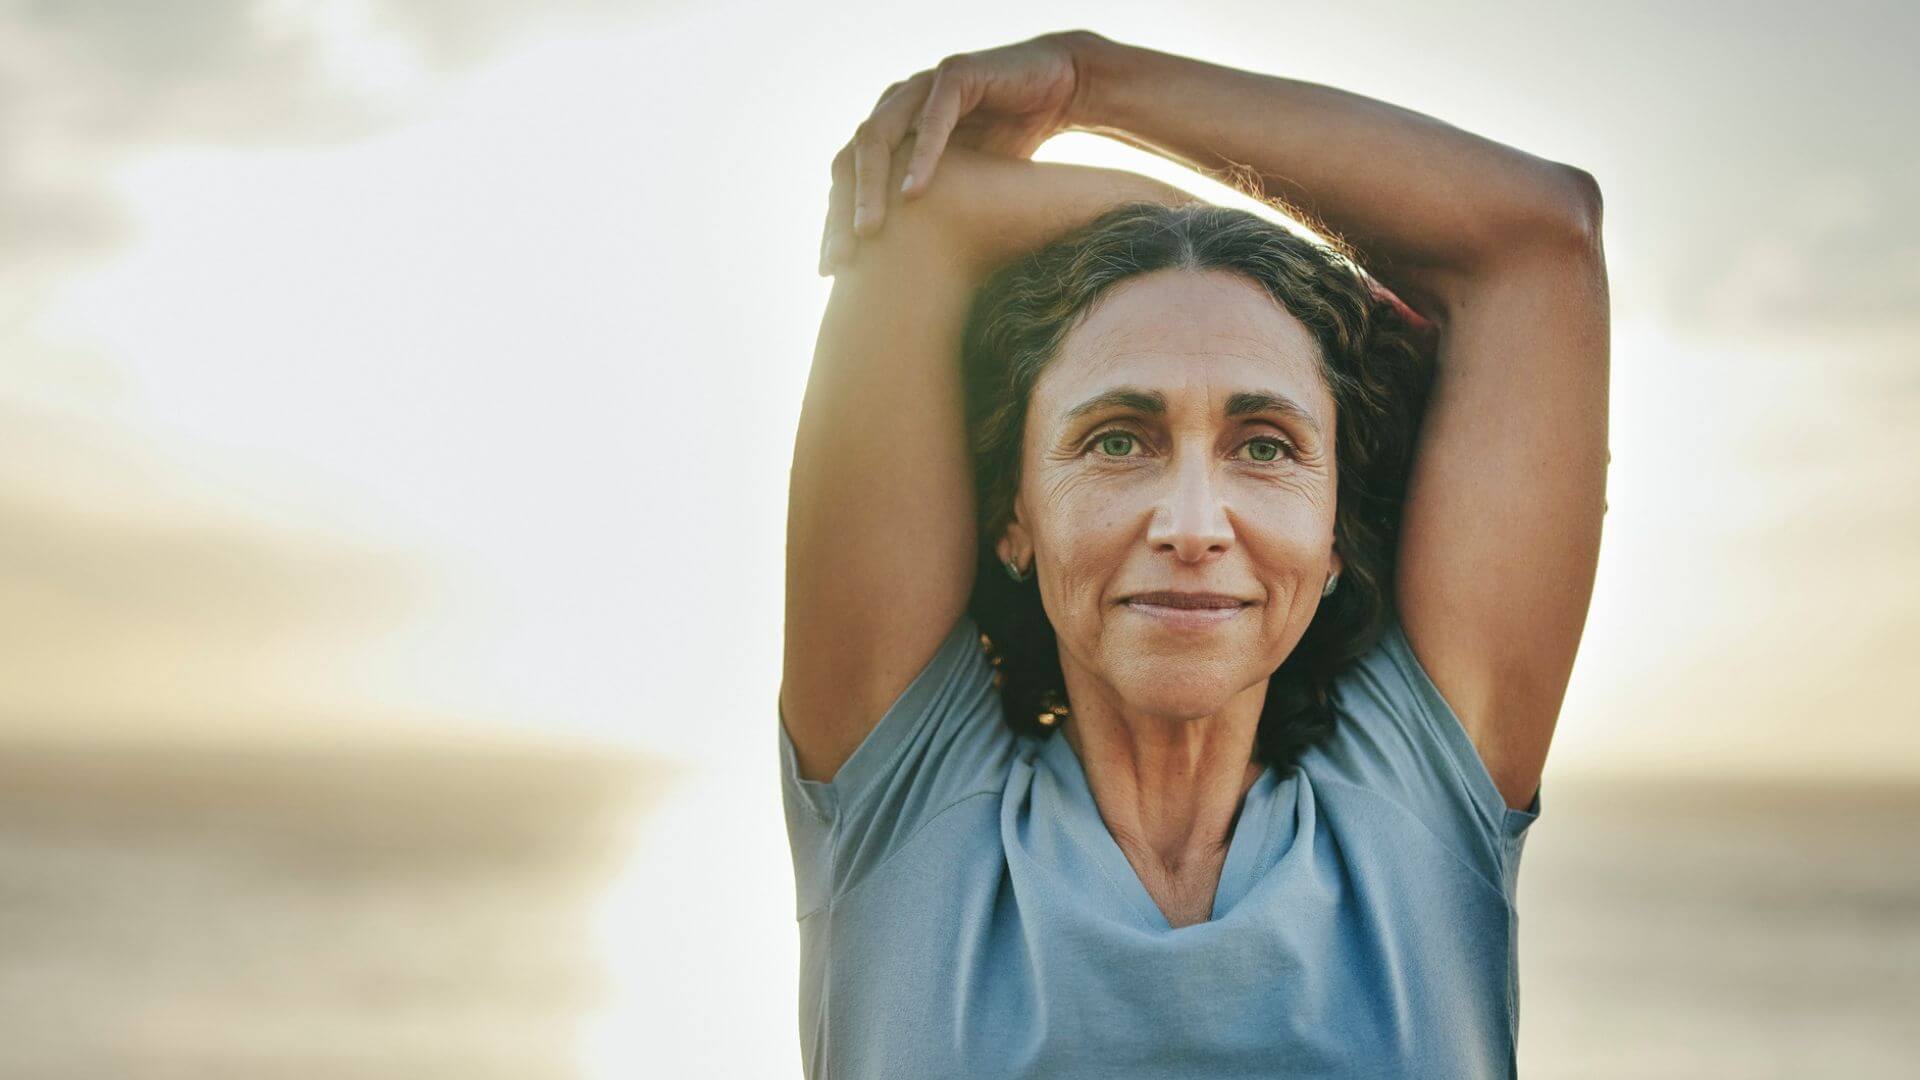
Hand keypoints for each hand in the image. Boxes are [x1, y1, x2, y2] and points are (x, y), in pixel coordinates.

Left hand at [819, 30, 1101, 275]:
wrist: (1061, 90)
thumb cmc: (1010, 142)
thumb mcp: (961, 186)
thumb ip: (927, 211)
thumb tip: (905, 278)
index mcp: (888, 130)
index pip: (846, 177)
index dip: (835, 222)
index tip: (831, 270)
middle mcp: (895, 105)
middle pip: (849, 160)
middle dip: (840, 212)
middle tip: (839, 259)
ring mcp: (920, 86)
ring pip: (878, 136)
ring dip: (870, 187)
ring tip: (868, 232)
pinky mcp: (955, 74)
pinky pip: (932, 118)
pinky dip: (922, 156)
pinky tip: (913, 193)